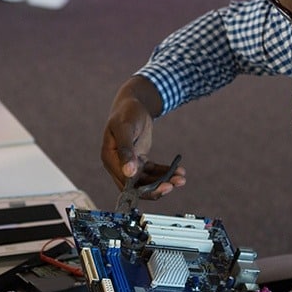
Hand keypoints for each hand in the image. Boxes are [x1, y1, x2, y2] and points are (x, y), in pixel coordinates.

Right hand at [101, 77, 185, 197]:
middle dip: (156, 188)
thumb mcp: (125, 129)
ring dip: (164, 181)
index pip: (125, 182)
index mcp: (110, 158)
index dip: (144, 188)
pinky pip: (153, 172)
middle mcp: (117, 164)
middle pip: (136, 186)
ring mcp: (129, 164)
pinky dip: (165, 173)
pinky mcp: (140, 161)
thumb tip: (129, 173)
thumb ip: (126, 151)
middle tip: (174, 184)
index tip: (165, 186)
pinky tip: (179, 171)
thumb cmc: (127, 113)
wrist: (134, 103)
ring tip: (181, 179)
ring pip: (146, 181)